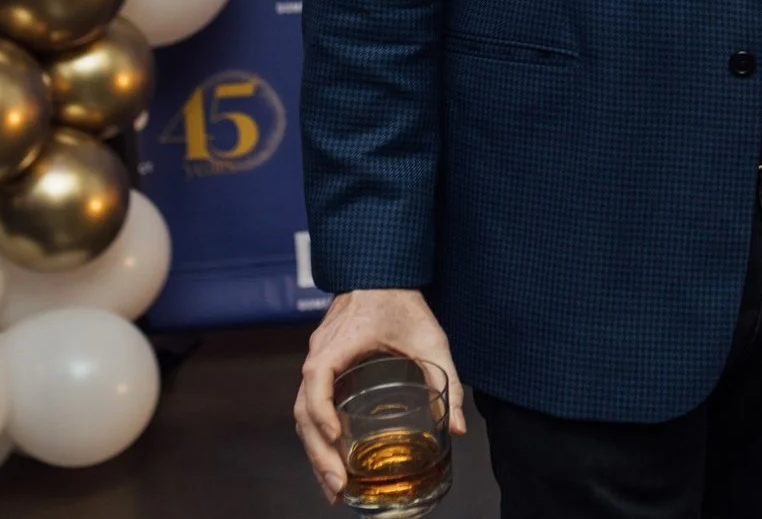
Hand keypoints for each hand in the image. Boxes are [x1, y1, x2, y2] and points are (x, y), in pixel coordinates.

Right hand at [294, 288, 466, 501]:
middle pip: (303, 410)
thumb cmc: (402, 301)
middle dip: (317, 453)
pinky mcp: (324, 371)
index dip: (321, 413)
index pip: (316, 380)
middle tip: (338, 488)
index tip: (337, 440)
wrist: (381, 274)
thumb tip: (459, 428)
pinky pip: (311, 407)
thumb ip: (446, 380)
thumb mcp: (430, 339)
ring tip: (334, 487)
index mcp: (337, 343)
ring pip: (302, 413)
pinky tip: (333, 461)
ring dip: (315, 452)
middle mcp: (318, 354)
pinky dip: (318, 436)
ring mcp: (317, 362)